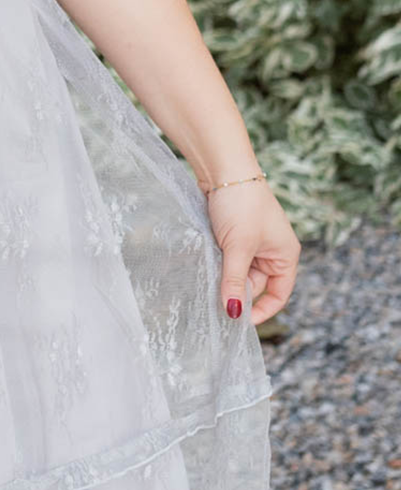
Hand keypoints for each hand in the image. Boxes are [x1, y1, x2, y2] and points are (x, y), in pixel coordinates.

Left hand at [205, 178, 299, 327]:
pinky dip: (216, 264)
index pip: (278, 294)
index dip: (261, 311)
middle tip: (212, 301)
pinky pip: (227, 258)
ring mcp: (252, 242)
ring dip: (224, 276)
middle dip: (235, 291)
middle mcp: (272, 251)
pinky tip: (203, 265)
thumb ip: (235, 282)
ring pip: (238, 272)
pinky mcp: (234, 235)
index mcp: (285, 256)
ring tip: (207, 279)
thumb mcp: (238, 248)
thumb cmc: (241, 205)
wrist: (223, 168)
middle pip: (254, 285)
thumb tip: (233, 314)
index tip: (237, 322)